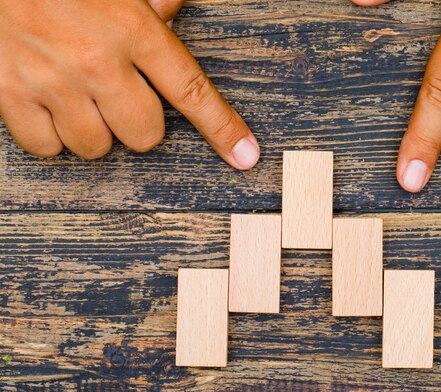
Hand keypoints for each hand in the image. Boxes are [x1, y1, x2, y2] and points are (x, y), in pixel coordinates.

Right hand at [0, 0, 259, 169]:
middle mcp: (96, 59)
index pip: (191, 90)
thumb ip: (151, 3)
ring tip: (79, 95)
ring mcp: (52, 80)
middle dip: (138, 124)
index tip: (245, 156)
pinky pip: (46, 147)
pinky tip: (49, 105)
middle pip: (145, 135)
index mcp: (131, 27)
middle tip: (119, 96)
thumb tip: (172, 11)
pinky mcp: (10, 94)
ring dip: (94, 130)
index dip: (222, 128)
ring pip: (95, 146)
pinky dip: (51, 135)